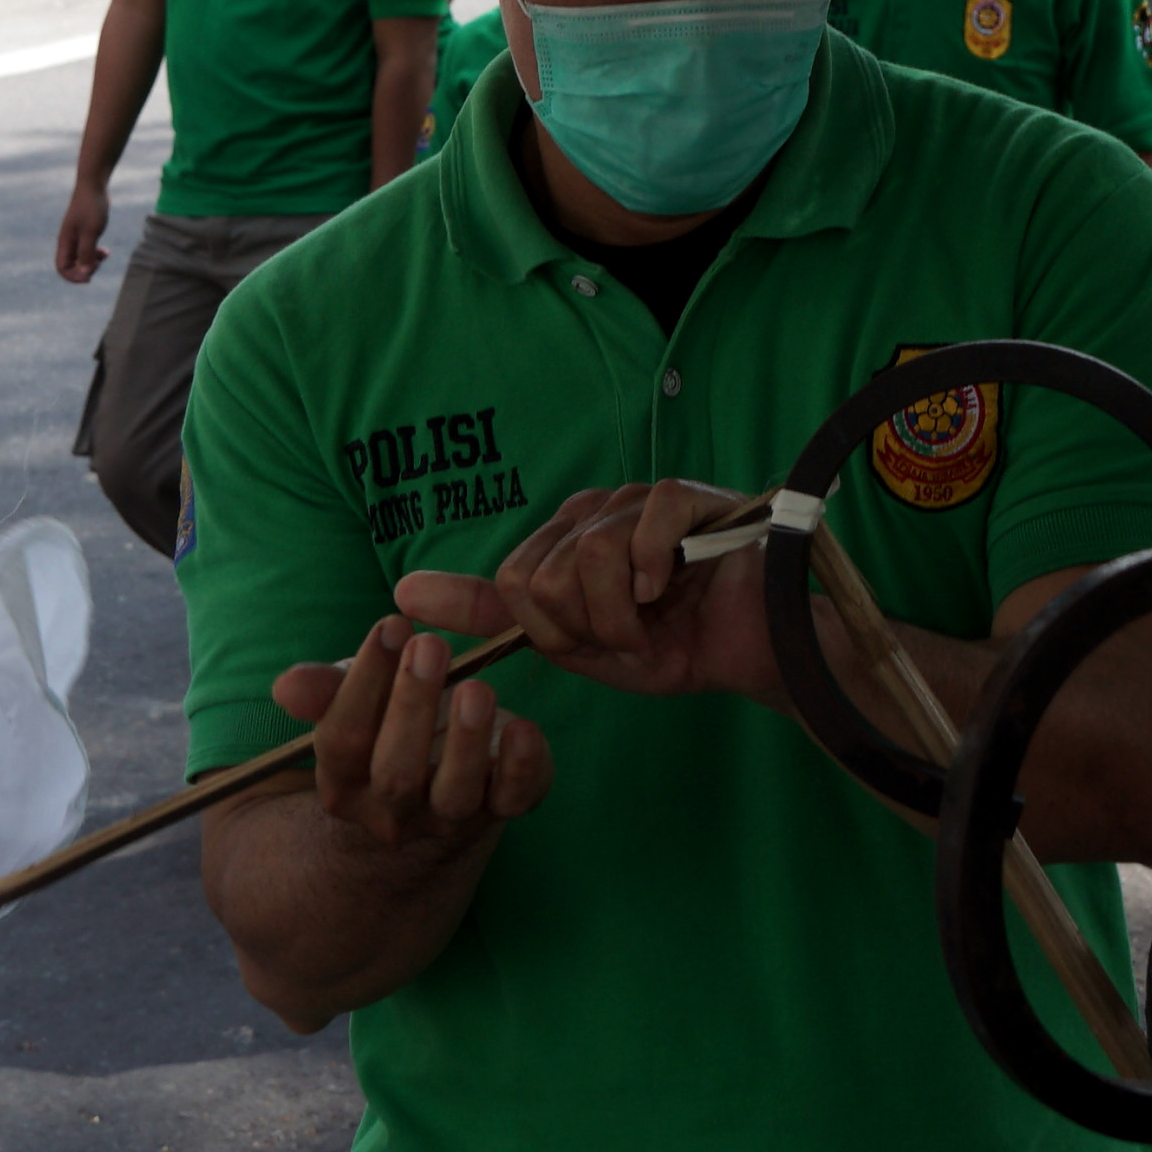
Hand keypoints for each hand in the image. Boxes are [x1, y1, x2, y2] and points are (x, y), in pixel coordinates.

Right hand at [56, 173, 110, 283]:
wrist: (94, 185)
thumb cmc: (92, 207)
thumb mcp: (91, 232)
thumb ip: (87, 253)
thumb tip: (85, 274)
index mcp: (65, 242)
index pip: (62, 268)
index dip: (74, 277)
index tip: (90, 277)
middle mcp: (68, 241)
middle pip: (71, 265)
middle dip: (85, 269)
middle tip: (99, 262)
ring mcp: (76, 236)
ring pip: (80, 258)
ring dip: (92, 262)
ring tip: (104, 254)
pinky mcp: (84, 231)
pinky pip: (86, 250)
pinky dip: (95, 254)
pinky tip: (105, 251)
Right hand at [268, 616, 554, 853]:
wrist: (444, 778)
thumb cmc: (391, 720)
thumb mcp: (358, 698)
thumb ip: (326, 687)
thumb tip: (286, 685)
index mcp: (345, 782)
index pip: (343, 739)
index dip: (363, 682)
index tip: (392, 624)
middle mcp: (392, 811)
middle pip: (395, 773)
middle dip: (411, 706)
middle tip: (430, 644)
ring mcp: (448, 818)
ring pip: (454, 795)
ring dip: (465, 741)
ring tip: (475, 687)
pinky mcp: (502, 808)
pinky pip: (513, 801)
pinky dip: (522, 768)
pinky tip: (525, 728)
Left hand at [405, 481, 777, 705]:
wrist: (752, 654)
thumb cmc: (672, 645)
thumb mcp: (571, 643)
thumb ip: (489, 617)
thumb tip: (398, 593)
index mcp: (563, 539)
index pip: (509, 582)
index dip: (548, 631)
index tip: (593, 643)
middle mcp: (594, 509)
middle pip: (540, 575)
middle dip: (583, 628)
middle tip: (631, 633)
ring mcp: (639, 499)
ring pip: (588, 557)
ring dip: (622, 617)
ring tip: (657, 618)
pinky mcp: (689, 498)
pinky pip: (640, 529)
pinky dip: (651, 579)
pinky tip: (673, 589)